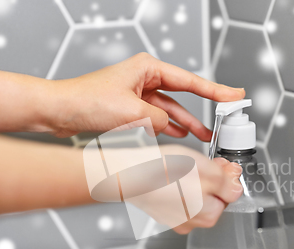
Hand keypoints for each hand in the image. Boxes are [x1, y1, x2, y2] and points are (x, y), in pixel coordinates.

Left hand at [50, 52, 244, 138]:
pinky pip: (156, 118)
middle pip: (182, 96)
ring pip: (170, 110)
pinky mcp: (130, 108)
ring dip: (186, 123)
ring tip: (204, 135)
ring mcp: (138, 94)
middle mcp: (144, 79)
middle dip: (202, 110)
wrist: (59, 112)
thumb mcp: (132, 113)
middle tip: (223, 118)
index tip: (234, 95)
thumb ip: (159, 120)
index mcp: (147, 69)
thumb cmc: (86, 102)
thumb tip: (169, 127)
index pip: (190, 81)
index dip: (215, 90)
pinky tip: (179, 134)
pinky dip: (167, 127)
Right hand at [107, 144, 242, 233]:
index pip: (230, 195)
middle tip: (201, 162)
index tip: (220, 164)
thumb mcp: (204, 169)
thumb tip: (236, 188)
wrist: (127, 173)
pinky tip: (170, 174)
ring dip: (195, 180)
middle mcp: (192, 222)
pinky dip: (178, 185)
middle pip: (213, 197)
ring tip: (183, 166)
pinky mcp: (161, 211)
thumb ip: (226, 181)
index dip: (227, 176)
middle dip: (211, 179)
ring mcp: (175, 218)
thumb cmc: (160, 171)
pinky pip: (178, 197)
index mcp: (208, 215)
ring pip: (195, 196)